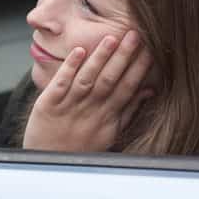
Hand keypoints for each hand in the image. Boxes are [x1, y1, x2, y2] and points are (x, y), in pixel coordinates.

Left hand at [23, 31, 152, 152]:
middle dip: (123, 57)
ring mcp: (69, 107)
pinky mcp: (48, 104)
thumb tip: (149, 91)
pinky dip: (69, 68)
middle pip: (109, 81)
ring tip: (110, 39)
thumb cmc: (80, 146)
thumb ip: (128, 111)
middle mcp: (90, 110)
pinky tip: (79, 51)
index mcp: (107, 117)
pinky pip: (60, 84)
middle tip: (134, 35)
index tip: (150, 49)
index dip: (139, 70)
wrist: (49, 164)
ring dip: (99, 59)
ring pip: (87, 79)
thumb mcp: (110, 133)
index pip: (127, 89)